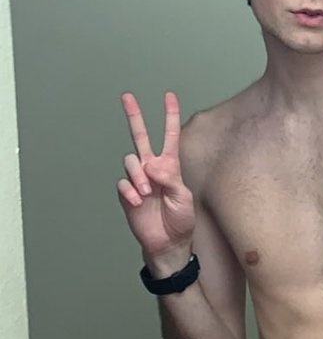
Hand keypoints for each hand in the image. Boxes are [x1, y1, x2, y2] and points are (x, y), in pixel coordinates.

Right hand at [117, 91, 195, 262]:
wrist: (168, 242)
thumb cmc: (181, 220)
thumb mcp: (183, 198)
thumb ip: (169, 179)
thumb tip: (150, 165)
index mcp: (170, 166)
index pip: (170, 136)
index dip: (170, 116)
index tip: (169, 96)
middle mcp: (153, 168)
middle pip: (141, 137)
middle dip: (135, 116)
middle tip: (127, 97)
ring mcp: (139, 180)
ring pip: (131, 161)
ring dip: (138, 176)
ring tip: (147, 193)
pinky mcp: (127, 194)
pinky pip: (123, 183)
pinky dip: (130, 191)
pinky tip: (138, 201)